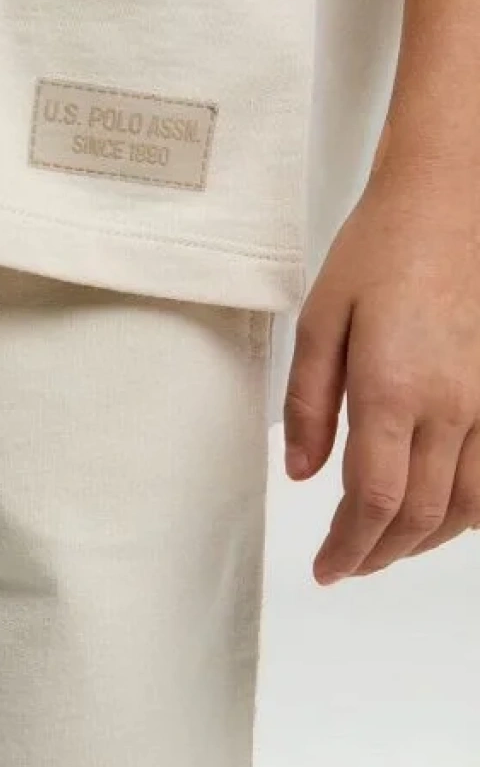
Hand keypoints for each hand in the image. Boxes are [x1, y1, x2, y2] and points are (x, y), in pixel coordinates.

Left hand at [283, 158, 479, 583]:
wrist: (456, 198)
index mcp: (392, 389)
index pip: (372, 501)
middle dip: (378, 555)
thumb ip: (309, 404)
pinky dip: (471, 512)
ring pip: (467, 507)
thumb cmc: (384, 249)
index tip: (325, 568)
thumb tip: (303, 472)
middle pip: (419, 516)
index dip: (347, 548)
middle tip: (347, 566)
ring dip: (424, 542)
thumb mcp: (319, 319)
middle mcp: (451, 406)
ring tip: (386, 549)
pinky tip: (443, 515)